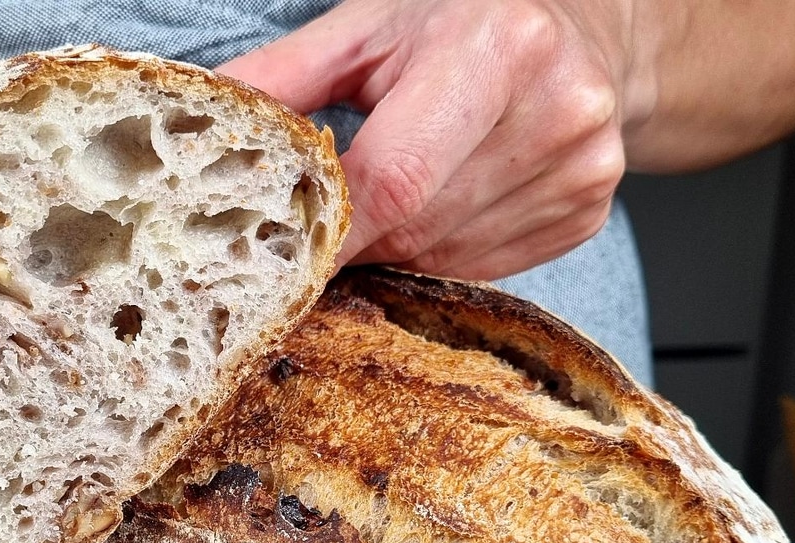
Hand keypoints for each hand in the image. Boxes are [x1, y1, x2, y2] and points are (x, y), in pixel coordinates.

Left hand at [221, 0, 649, 280]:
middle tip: (319, 224)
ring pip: (445, 256)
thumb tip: (207, 119)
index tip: (278, 254)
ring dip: (395, 247)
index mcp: (498, 48)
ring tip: (384, 201)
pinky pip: (482, 266)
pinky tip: (437, 203)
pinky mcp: (587, 211)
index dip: (330, 228)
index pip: (394, 177)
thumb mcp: (368, 27)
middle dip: (355, 238)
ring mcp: (580, 168)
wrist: (581, 25)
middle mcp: (555, 110)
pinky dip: (439, 250)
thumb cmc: (458, 18)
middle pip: (417, 227)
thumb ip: (284, 76)